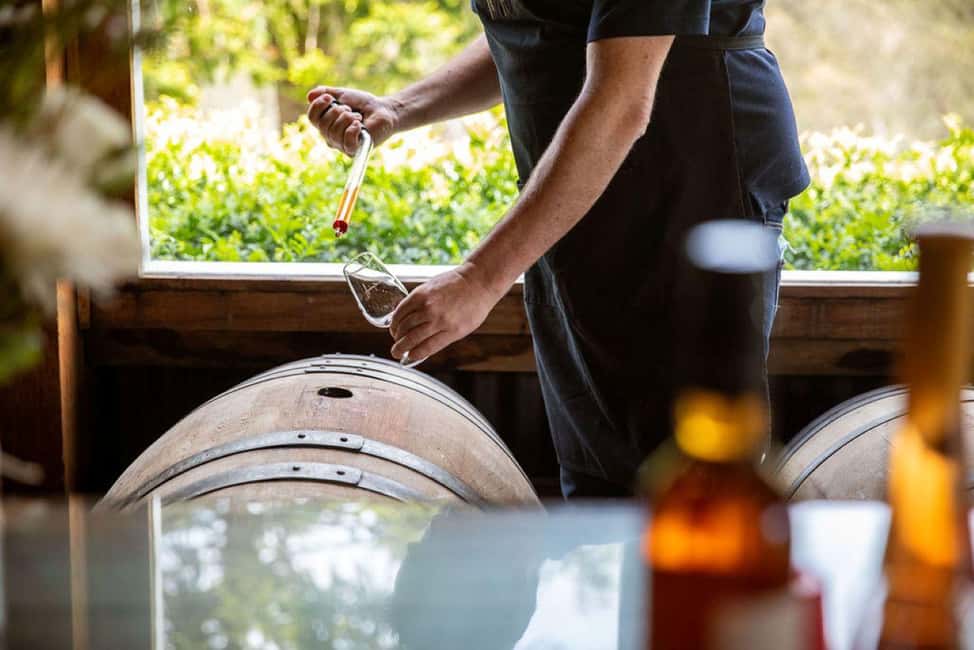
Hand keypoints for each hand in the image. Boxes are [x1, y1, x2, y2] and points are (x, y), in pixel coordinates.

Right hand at [306, 86, 399, 154]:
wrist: (382, 110)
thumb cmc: (362, 104)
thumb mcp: (342, 94)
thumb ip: (325, 93)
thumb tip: (309, 96)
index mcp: (325, 124)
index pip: (312, 118)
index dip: (318, 106)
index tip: (330, 97)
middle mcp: (330, 137)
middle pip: (322, 125)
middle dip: (336, 112)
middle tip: (349, 109)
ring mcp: (342, 145)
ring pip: (334, 133)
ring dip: (347, 119)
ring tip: (358, 117)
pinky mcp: (354, 151)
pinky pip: (347, 142)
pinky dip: (353, 130)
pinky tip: (360, 125)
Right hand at [389, 263, 508, 362]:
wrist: (477, 280)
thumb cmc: (474, 306)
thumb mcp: (464, 329)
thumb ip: (444, 338)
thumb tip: (423, 348)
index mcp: (451, 331)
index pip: (425, 348)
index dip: (412, 354)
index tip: (406, 357)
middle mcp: (438, 318)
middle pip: (411, 338)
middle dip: (399, 348)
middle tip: (395, 352)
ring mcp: (428, 304)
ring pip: (404, 324)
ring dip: (396, 333)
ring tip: (396, 337)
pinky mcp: (421, 292)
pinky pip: (402, 308)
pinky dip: (396, 318)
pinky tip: (396, 322)